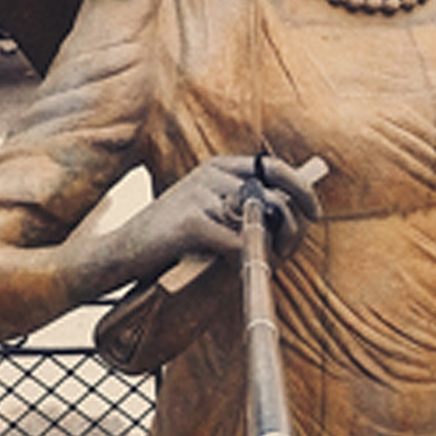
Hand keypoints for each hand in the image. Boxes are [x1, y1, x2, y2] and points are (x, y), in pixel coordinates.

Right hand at [138, 153, 323, 266]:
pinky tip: (241, 269)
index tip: (315, 212)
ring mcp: (200, 194)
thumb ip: (239, 209)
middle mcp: (211, 174)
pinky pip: (238, 243)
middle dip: (294, 221)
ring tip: (266, 262)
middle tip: (294, 247)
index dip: (301, 189)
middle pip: (274, 191)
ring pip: (259, 221)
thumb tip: (286, 220)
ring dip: (272, 247)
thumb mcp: (206, 213)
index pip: (274, 167)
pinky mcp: (191, 222)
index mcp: (218, 167)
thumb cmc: (167, 240)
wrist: (121, 252)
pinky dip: (247, 260)